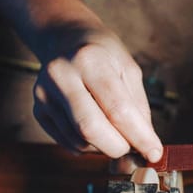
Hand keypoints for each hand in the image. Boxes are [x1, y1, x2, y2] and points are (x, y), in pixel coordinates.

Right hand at [32, 21, 162, 160]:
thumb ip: (138, 107)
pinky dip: (88, 145)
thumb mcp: (129, 70)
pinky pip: (67, 142)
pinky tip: (97, 129)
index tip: (154, 152)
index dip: (139, 136)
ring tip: (115, 132)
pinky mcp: (38, 110)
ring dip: (105, 146)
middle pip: (91, 129)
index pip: (117, 109)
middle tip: (134, 148)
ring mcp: (44, 95)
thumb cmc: (103, 54)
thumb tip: (146, 145)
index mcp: (90, 60)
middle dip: (119, 147)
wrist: (65, 40)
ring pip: (79, 140)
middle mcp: (62, 76)